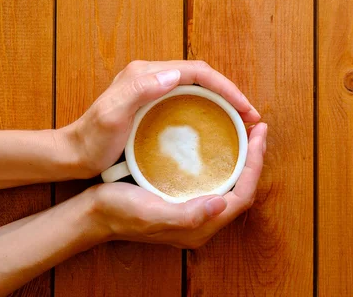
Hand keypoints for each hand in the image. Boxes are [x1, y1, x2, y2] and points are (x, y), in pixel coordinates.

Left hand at [57, 60, 260, 178]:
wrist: (73, 153)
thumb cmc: (92, 140)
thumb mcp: (112, 115)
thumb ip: (139, 90)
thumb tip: (176, 74)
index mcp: (146, 74)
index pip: (197, 72)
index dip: (226, 87)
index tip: (245, 108)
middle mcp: (151, 75)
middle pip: (201, 77)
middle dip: (230, 93)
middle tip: (251, 117)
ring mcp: (151, 88)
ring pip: (198, 88)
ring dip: (222, 100)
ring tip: (241, 121)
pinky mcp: (152, 102)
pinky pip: (189, 99)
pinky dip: (208, 108)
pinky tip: (217, 125)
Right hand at [86, 122, 266, 247]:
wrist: (94, 213)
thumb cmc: (120, 213)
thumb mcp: (151, 214)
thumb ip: (188, 215)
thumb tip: (221, 203)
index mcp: (201, 226)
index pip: (244, 195)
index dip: (256, 164)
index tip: (258, 133)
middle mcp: (202, 220)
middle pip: (242, 188)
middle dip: (254, 158)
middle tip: (256, 127)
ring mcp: (194, 210)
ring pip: (230, 183)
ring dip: (241, 158)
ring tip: (244, 131)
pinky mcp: (184, 200)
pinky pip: (215, 179)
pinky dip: (223, 160)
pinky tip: (218, 142)